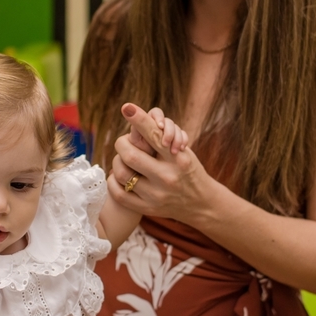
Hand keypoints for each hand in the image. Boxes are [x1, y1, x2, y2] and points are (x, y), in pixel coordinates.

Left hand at [108, 103, 214, 224]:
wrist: (201, 204)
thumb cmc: (189, 170)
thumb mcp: (184, 152)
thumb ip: (162, 138)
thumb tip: (137, 117)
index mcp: (178, 159)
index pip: (155, 136)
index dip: (139, 120)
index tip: (127, 107)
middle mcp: (167, 177)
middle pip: (131, 155)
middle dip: (122, 143)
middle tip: (124, 142)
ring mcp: (156, 195)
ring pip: (122, 173)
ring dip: (118, 162)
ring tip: (123, 159)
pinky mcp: (147, 209)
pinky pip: (119, 194)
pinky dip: (114, 181)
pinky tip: (119, 176)